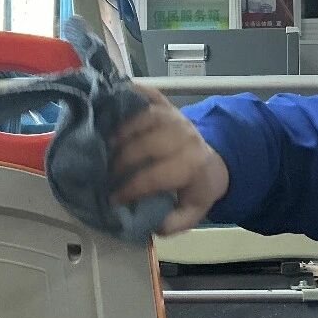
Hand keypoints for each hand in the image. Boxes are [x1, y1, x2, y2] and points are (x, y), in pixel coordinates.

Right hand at [112, 85, 229, 235]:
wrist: (216, 163)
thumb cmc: (197, 189)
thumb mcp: (192, 213)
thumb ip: (172, 223)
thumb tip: (150, 225)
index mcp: (190, 166)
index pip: (154, 176)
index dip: (129, 188)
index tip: (112, 198)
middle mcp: (184, 137)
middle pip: (145, 144)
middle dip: (120, 160)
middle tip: (103, 173)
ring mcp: (177, 118)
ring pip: (144, 118)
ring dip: (120, 130)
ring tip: (101, 144)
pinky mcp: (170, 106)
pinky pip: (150, 95)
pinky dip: (131, 93)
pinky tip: (112, 98)